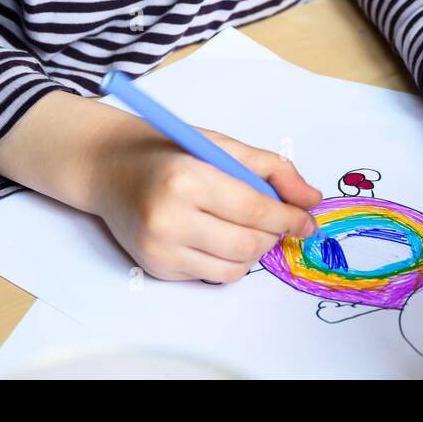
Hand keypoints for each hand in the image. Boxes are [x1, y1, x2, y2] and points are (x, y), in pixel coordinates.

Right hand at [85, 108, 322, 282]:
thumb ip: (272, 169)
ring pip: (234, 269)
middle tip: (278, 221)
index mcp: (186, 178)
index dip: (289, 218)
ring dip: (253, 251)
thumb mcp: (221, 146)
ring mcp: (159, 249)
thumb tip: (312, 201)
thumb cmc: (169, 152)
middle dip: (274, 236)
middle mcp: (168, 218)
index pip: (253, 208)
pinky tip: (216, 235)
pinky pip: (211, 275)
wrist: (110, 169)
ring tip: (247, 226)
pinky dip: (227, 260)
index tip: (307, 220)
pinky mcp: (156, 268)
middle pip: (247, 245)